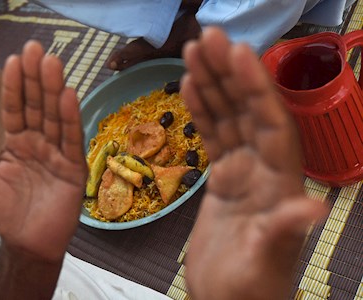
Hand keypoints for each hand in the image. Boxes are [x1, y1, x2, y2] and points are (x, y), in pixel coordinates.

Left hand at [0, 41, 86, 261]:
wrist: (28, 241)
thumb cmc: (7, 211)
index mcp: (17, 143)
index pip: (16, 109)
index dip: (15, 86)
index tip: (14, 60)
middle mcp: (39, 143)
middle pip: (37, 107)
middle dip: (36, 79)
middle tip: (37, 50)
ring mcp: (57, 153)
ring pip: (55, 118)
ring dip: (54, 91)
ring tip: (52, 64)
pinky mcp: (74, 167)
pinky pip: (71, 140)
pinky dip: (70, 119)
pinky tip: (68, 96)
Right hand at [181, 28, 328, 299]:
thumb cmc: (247, 290)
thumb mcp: (265, 263)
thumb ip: (286, 230)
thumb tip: (316, 204)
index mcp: (280, 183)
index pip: (270, 123)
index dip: (256, 87)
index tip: (237, 53)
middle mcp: (264, 169)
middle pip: (247, 110)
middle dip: (229, 73)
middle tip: (208, 38)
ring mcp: (242, 171)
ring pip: (228, 118)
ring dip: (213, 84)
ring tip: (194, 52)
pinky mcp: (222, 178)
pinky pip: (213, 136)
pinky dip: (201, 111)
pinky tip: (190, 88)